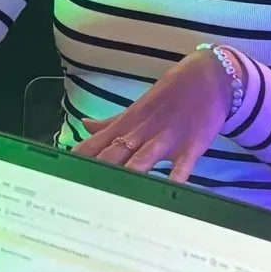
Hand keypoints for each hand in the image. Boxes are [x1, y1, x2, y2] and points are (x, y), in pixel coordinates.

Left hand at [73, 47, 236, 180]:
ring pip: (143, 159)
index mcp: (128, 123)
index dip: (79, 157)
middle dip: (98, 170)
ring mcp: (167, 139)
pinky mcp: (191, 145)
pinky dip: (175, 178)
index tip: (61, 173)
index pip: (97, 143)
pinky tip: (167, 192)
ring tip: (114, 195)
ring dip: (129, 174)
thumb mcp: (138, 108)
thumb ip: (111, 122)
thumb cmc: (171, 94)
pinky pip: (182, 165)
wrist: (209, 76)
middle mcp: (143, 132)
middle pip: (115, 153)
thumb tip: (84, 126)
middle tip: (80, 190)